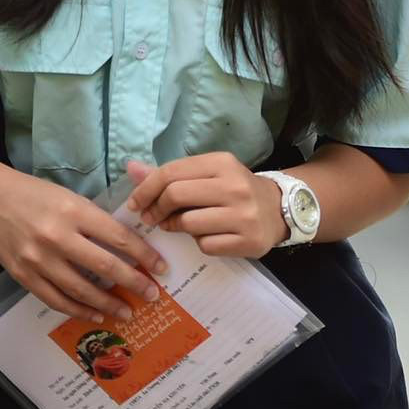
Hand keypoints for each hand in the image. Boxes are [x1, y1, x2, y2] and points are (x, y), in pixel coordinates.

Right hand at [0, 165, 167, 324]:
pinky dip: (79, 310)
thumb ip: (95, 220)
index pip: (118, 237)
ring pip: (82, 290)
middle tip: (152, 295)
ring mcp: (38, 259)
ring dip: (109, 303)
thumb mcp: (69, 196)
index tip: (161, 268)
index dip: (144, 255)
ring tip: (127, 312)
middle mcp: (56, 236)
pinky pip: (57, 300)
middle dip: (134, 283)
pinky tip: (96, 314)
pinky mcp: (23, 276)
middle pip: (105, 266)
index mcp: (73, 210)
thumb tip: (128, 246)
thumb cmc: (33, 193)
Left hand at [127, 154, 286, 259]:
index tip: (134, 203)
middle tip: (151, 217)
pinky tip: (206, 235)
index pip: (170, 172)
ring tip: (179, 225)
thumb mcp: (206, 174)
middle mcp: (234, 186)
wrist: (278, 209)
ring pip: (188, 223)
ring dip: (176, 227)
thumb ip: (169, 174)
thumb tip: (130, 168)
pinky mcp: (248, 241)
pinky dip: (199, 242)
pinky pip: (206, 245)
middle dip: (155, 209)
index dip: (145, 189)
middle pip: (175, 195)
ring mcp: (243, 215)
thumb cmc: (234, 190)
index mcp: (221, 163)